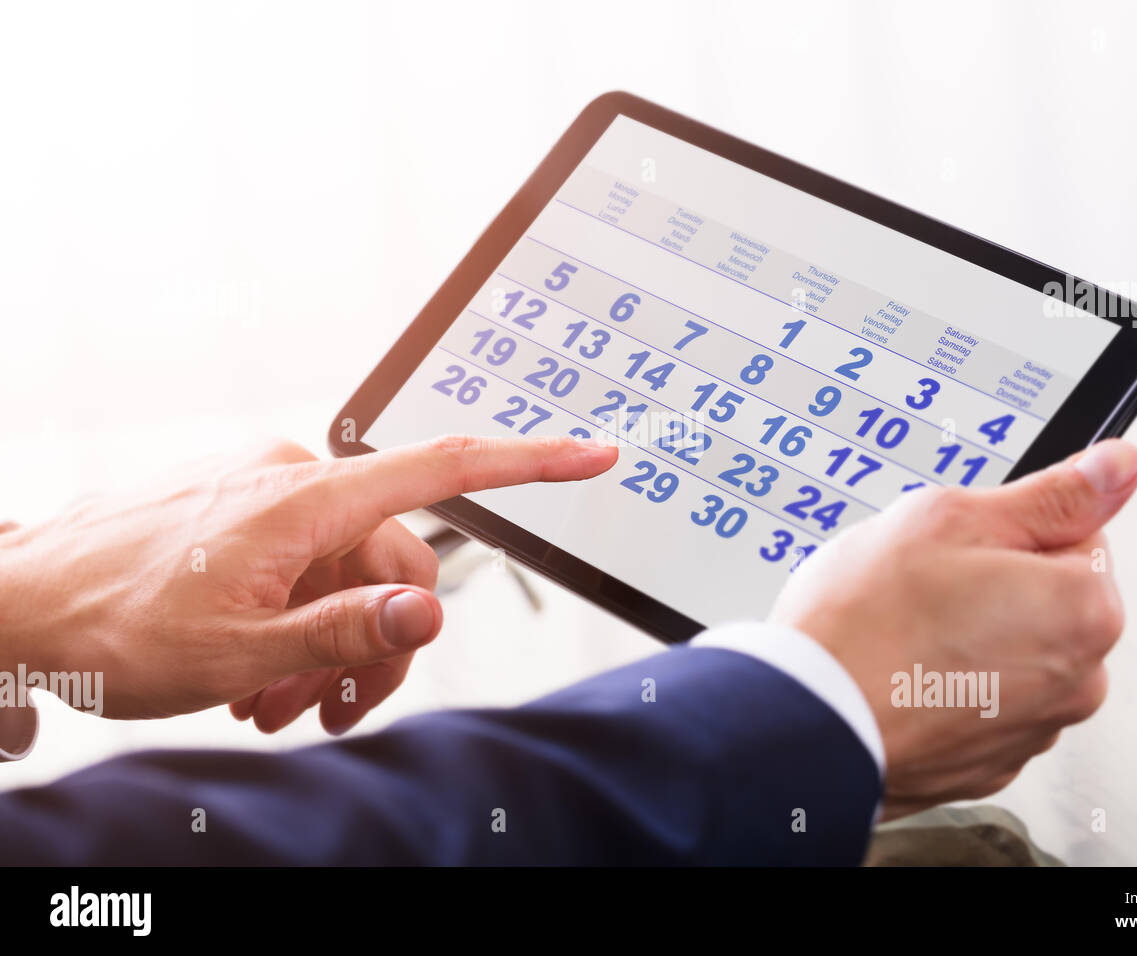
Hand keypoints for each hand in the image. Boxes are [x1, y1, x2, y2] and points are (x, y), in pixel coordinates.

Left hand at [0, 435, 616, 732]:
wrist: (19, 602)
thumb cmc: (110, 622)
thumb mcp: (236, 651)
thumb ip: (343, 631)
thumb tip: (428, 612)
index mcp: (304, 500)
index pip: (444, 468)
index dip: (531, 463)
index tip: (594, 453)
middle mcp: (294, 480)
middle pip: (396, 556)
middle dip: (380, 637)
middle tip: (335, 710)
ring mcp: (265, 491)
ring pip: (349, 567)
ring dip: (333, 639)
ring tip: (280, 702)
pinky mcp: (243, 509)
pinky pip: (307, 559)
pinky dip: (302, 616)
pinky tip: (263, 670)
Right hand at [769, 439, 1136, 819]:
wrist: (806, 721)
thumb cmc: (866, 622)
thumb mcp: (952, 519)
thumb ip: (1050, 494)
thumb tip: (1119, 467)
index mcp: (1084, 609)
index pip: (1077, 535)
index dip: (1008, 530)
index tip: (960, 545)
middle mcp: (1078, 680)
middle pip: (1046, 600)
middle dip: (994, 586)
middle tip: (924, 586)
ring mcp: (1032, 731)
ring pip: (1012, 655)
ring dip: (970, 641)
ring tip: (904, 634)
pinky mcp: (987, 765)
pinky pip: (979, 705)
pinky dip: (948, 690)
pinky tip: (901, 677)